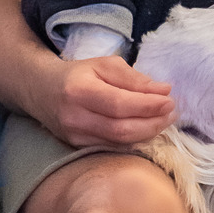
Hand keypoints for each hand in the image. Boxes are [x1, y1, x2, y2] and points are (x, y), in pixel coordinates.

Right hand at [33, 54, 175, 148]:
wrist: (41, 90)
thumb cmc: (77, 75)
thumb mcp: (104, 65)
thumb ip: (134, 78)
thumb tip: (164, 90)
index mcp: (79, 91)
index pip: (119, 104)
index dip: (148, 105)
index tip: (170, 100)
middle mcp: (74, 117)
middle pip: (121, 129)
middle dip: (153, 123)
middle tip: (172, 113)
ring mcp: (75, 136)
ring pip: (119, 142)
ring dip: (147, 133)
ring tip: (164, 121)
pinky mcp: (78, 147)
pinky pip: (112, 147)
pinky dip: (134, 140)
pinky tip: (146, 129)